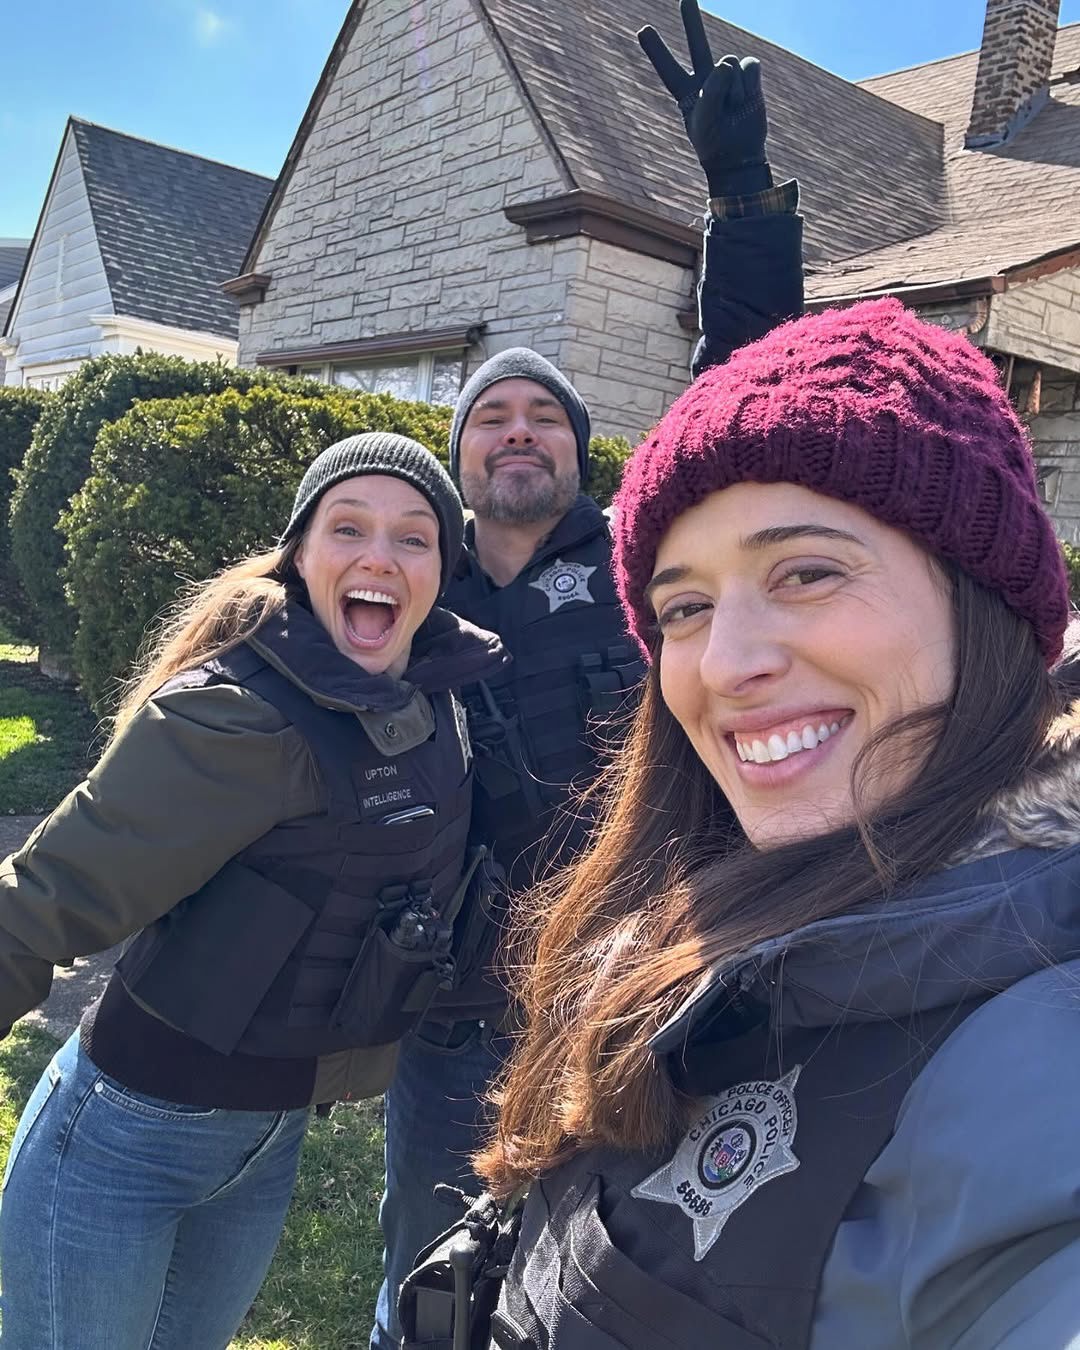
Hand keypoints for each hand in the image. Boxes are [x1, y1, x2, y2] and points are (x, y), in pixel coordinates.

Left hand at [638, 0, 768, 194]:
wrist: (739, 157)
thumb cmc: (715, 143)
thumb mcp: (704, 121)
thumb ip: (711, 90)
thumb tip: (726, 64)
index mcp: (686, 92)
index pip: (667, 68)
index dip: (656, 50)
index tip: (643, 30)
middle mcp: (706, 80)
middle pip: (697, 43)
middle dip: (692, 19)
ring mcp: (728, 77)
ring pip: (728, 63)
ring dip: (733, 89)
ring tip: (732, 109)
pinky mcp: (749, 77)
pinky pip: (748, 66)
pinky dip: (749, 84)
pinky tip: (745, 101)